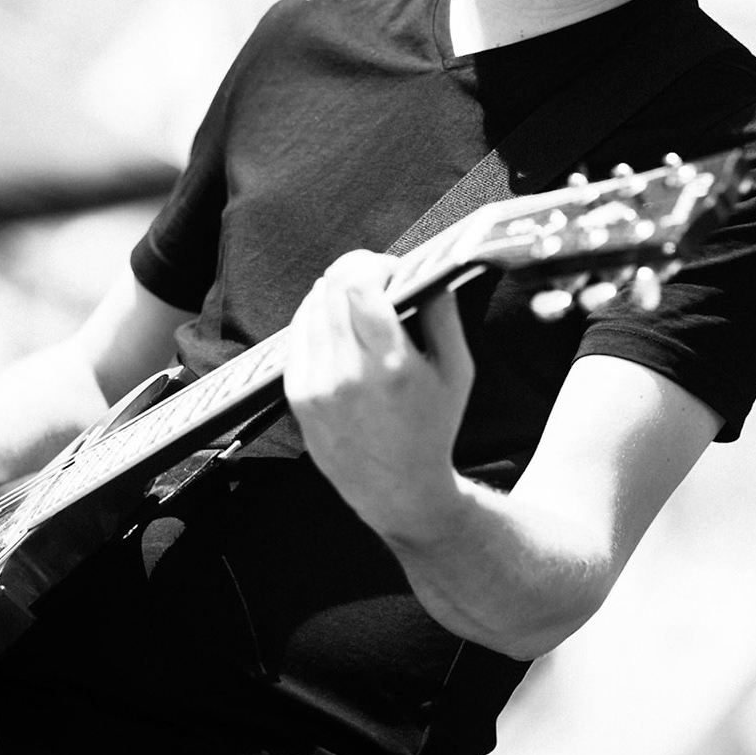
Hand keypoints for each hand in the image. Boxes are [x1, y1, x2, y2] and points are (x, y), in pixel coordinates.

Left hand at [283, 251, 474, 543]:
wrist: (398, 490)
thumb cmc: (432, 429)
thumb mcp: (457, 372)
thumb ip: (444, 316)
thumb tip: (427, 272)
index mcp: (392, 366)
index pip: (361, 286)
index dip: (374, 264)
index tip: (391, 268)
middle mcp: (349, 374)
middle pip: (333, 290)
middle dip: (354, 271)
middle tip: (374, 276)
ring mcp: (318, 386)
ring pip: (312, 307)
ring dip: (334, 292)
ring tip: (357, 300)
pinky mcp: (299, 396)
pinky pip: (297, 335)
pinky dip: (315, 317)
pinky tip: (335, 323)